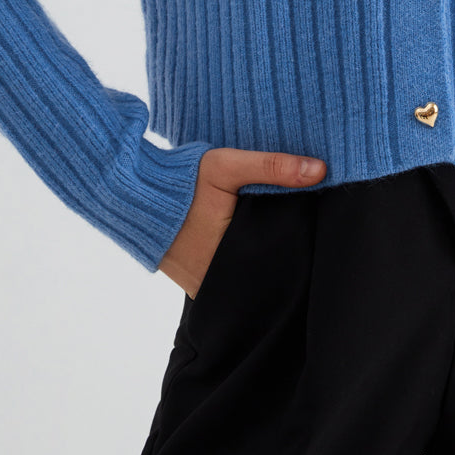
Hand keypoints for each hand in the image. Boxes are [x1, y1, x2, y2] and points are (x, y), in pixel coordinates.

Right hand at [158, 147, 326, 297]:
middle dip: (282, 250)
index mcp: (231, 262)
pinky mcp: (198, 285)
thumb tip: (320, 169)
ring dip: (261, 255)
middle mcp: (218, 284)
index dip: (299, 242)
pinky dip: (241, 259)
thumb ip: (272, 167)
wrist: (134, 196)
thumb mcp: (226, 166)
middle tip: (298, 225)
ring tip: (274, 230)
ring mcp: (206, 289)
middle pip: (267, 270)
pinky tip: (249, 238)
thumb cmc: (181, 183)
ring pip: (250, 274)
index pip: (281, 259)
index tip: (314, 224)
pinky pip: (231, 275)